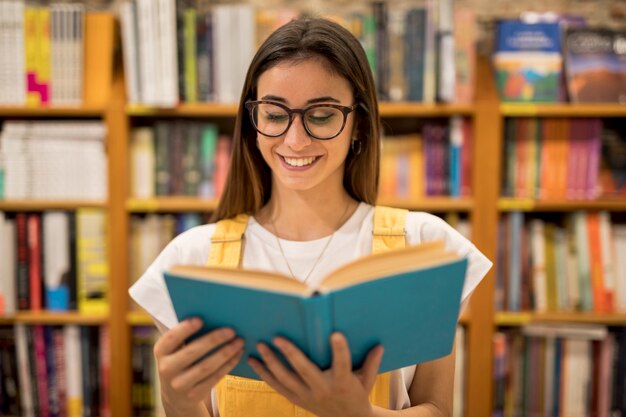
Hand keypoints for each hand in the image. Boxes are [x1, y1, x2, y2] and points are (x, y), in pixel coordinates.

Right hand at [153, 318, 243, 405]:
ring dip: (226, 352)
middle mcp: (166, 368)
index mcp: (160, 351)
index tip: (201, 319)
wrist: (175, 395)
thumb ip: (186, 336)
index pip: (171, 338)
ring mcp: (179, 384)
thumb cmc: (180, 360)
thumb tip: (213, 318)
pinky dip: (228, 364)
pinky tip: (237, 354)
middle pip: (193, 352)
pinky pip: (214, 378)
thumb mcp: (175, 350)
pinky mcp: (193, 395)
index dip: (185, 328)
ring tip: (239, 341)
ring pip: (207, 366)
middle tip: (231, 330)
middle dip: (214, 340)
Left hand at [248, 332, 383, 416]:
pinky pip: (277, 387)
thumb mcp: (368, 380)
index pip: (342, 365)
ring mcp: (307, 396)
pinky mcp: (297, 400)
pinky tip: (254, 362)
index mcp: (343, 383)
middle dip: (290, 353)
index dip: (340, 350)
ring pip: (286, 379)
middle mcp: (323, 390)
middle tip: (277, 337)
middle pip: (305, 370)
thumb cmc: (358, 394)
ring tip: (260, 346)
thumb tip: (380, 344)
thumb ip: (372, 362)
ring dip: (271, 362)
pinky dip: (264, 374)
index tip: (335, 334)